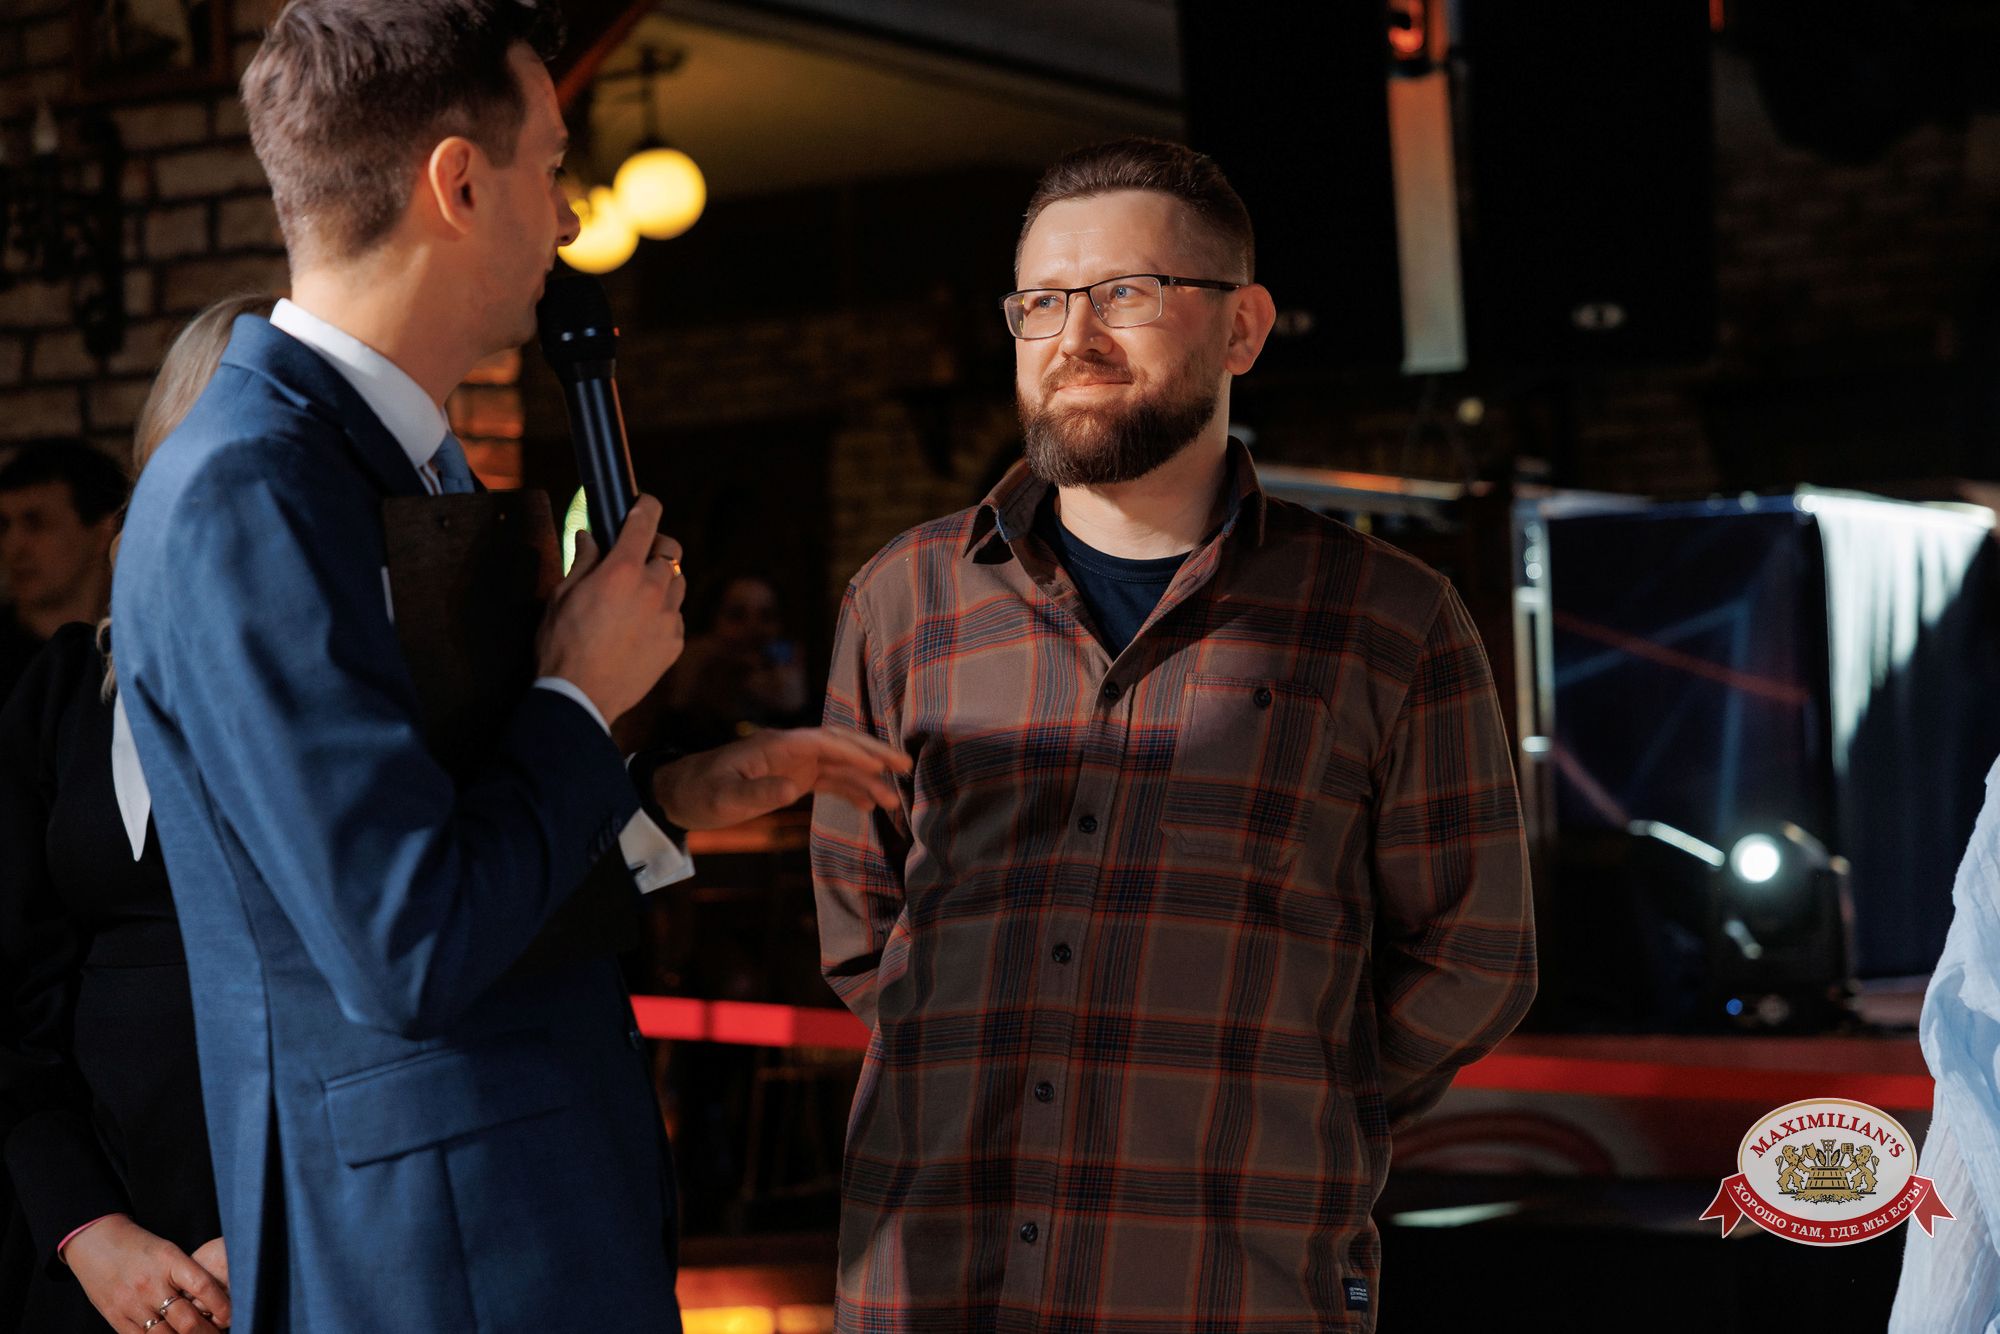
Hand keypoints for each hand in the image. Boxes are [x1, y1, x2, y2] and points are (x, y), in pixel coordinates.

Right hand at [63, 1215, 229, 1331]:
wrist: (95, 1242)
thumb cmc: (139, 1247)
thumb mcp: (169, 1251)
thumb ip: (189, 1275)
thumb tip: (216, 1299)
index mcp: (169, 1261)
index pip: (203, 1287)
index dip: (222, 1306)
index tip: (231, 1316)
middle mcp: (151, 1284)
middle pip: (186, 1320)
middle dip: (208, 1333)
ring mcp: (132, 1304)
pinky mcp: (116, 1318)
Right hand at [536, 495, 685, 722]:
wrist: (582, 696)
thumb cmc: (563, 644)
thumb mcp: (562, 596)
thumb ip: (583, 561)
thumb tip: (590, 537)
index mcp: (622, 570)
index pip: (646, 522)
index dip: (646, 506)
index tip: (643, 503)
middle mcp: (653, 589)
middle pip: (671, 551)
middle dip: (656, 546)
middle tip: (638, 554)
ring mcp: (669, 618)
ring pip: (678, 583)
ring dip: (663, 580)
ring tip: (639, 593)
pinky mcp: (675, 643)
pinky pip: (676, 616)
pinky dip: (664, 613)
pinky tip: (641, 626)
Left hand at [652, 727, 910, 830]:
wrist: (680, 794)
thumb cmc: (699, 793)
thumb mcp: (722, 797)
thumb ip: (756, 792)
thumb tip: (791, 790)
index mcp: (778, 746)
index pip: (825, 742)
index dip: (854, 752)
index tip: (880, 766)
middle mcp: (791, 749)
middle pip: (841, 745)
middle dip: (873, 754)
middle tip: (905, 767)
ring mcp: (793, 763)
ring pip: (840, 765)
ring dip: (867, 779)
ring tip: (894, 801)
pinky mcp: (793, 778)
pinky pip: (829, 780)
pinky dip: (850, 790)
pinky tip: (870, 805)